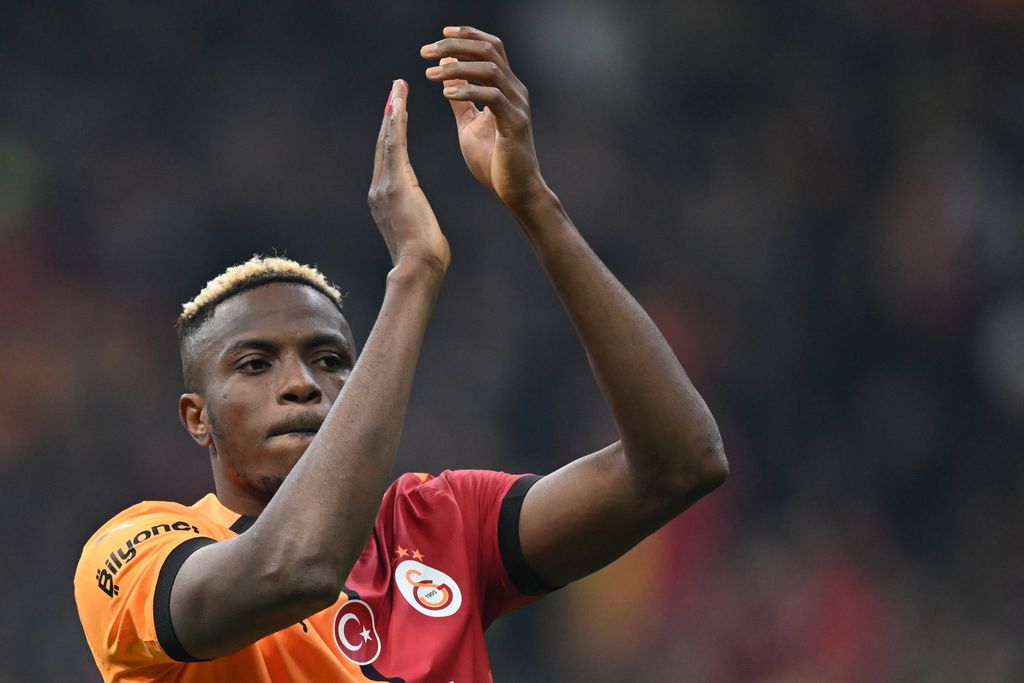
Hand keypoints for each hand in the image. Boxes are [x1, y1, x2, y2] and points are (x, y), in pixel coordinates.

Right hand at [369, 79, 449, 274]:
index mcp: (384, 199)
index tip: (396, 112)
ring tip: (399, 87)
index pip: (389, 158)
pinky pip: (395, 146)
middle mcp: (378, 189)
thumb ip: (415, 218)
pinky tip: (399, 104)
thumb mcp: (419, 232)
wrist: (417, 269)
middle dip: (389, 115)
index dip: (391, 133)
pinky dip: (396, 122)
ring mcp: (383, 186)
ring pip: (387, 140)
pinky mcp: (394, 184)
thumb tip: (420, 223)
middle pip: (383, 143)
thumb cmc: (425, 259)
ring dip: (393, 111)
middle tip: (396, 89)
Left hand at [422, 26, 547, 209]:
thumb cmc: (494, 161)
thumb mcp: (469, 123)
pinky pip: (492, 97)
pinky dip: (468, 91)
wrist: (516, 191)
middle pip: (489, 50)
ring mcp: (517, 106)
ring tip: (430, 74)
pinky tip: (446, 93)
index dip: (468, 35)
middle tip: (424, 51)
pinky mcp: (515, 123)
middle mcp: (515, 91)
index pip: (490, 48)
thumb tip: (446, 67)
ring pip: (490, 69)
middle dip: (456, 45)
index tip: (441, 33)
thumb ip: (460, 96)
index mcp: (505, 88)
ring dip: (457, 67)